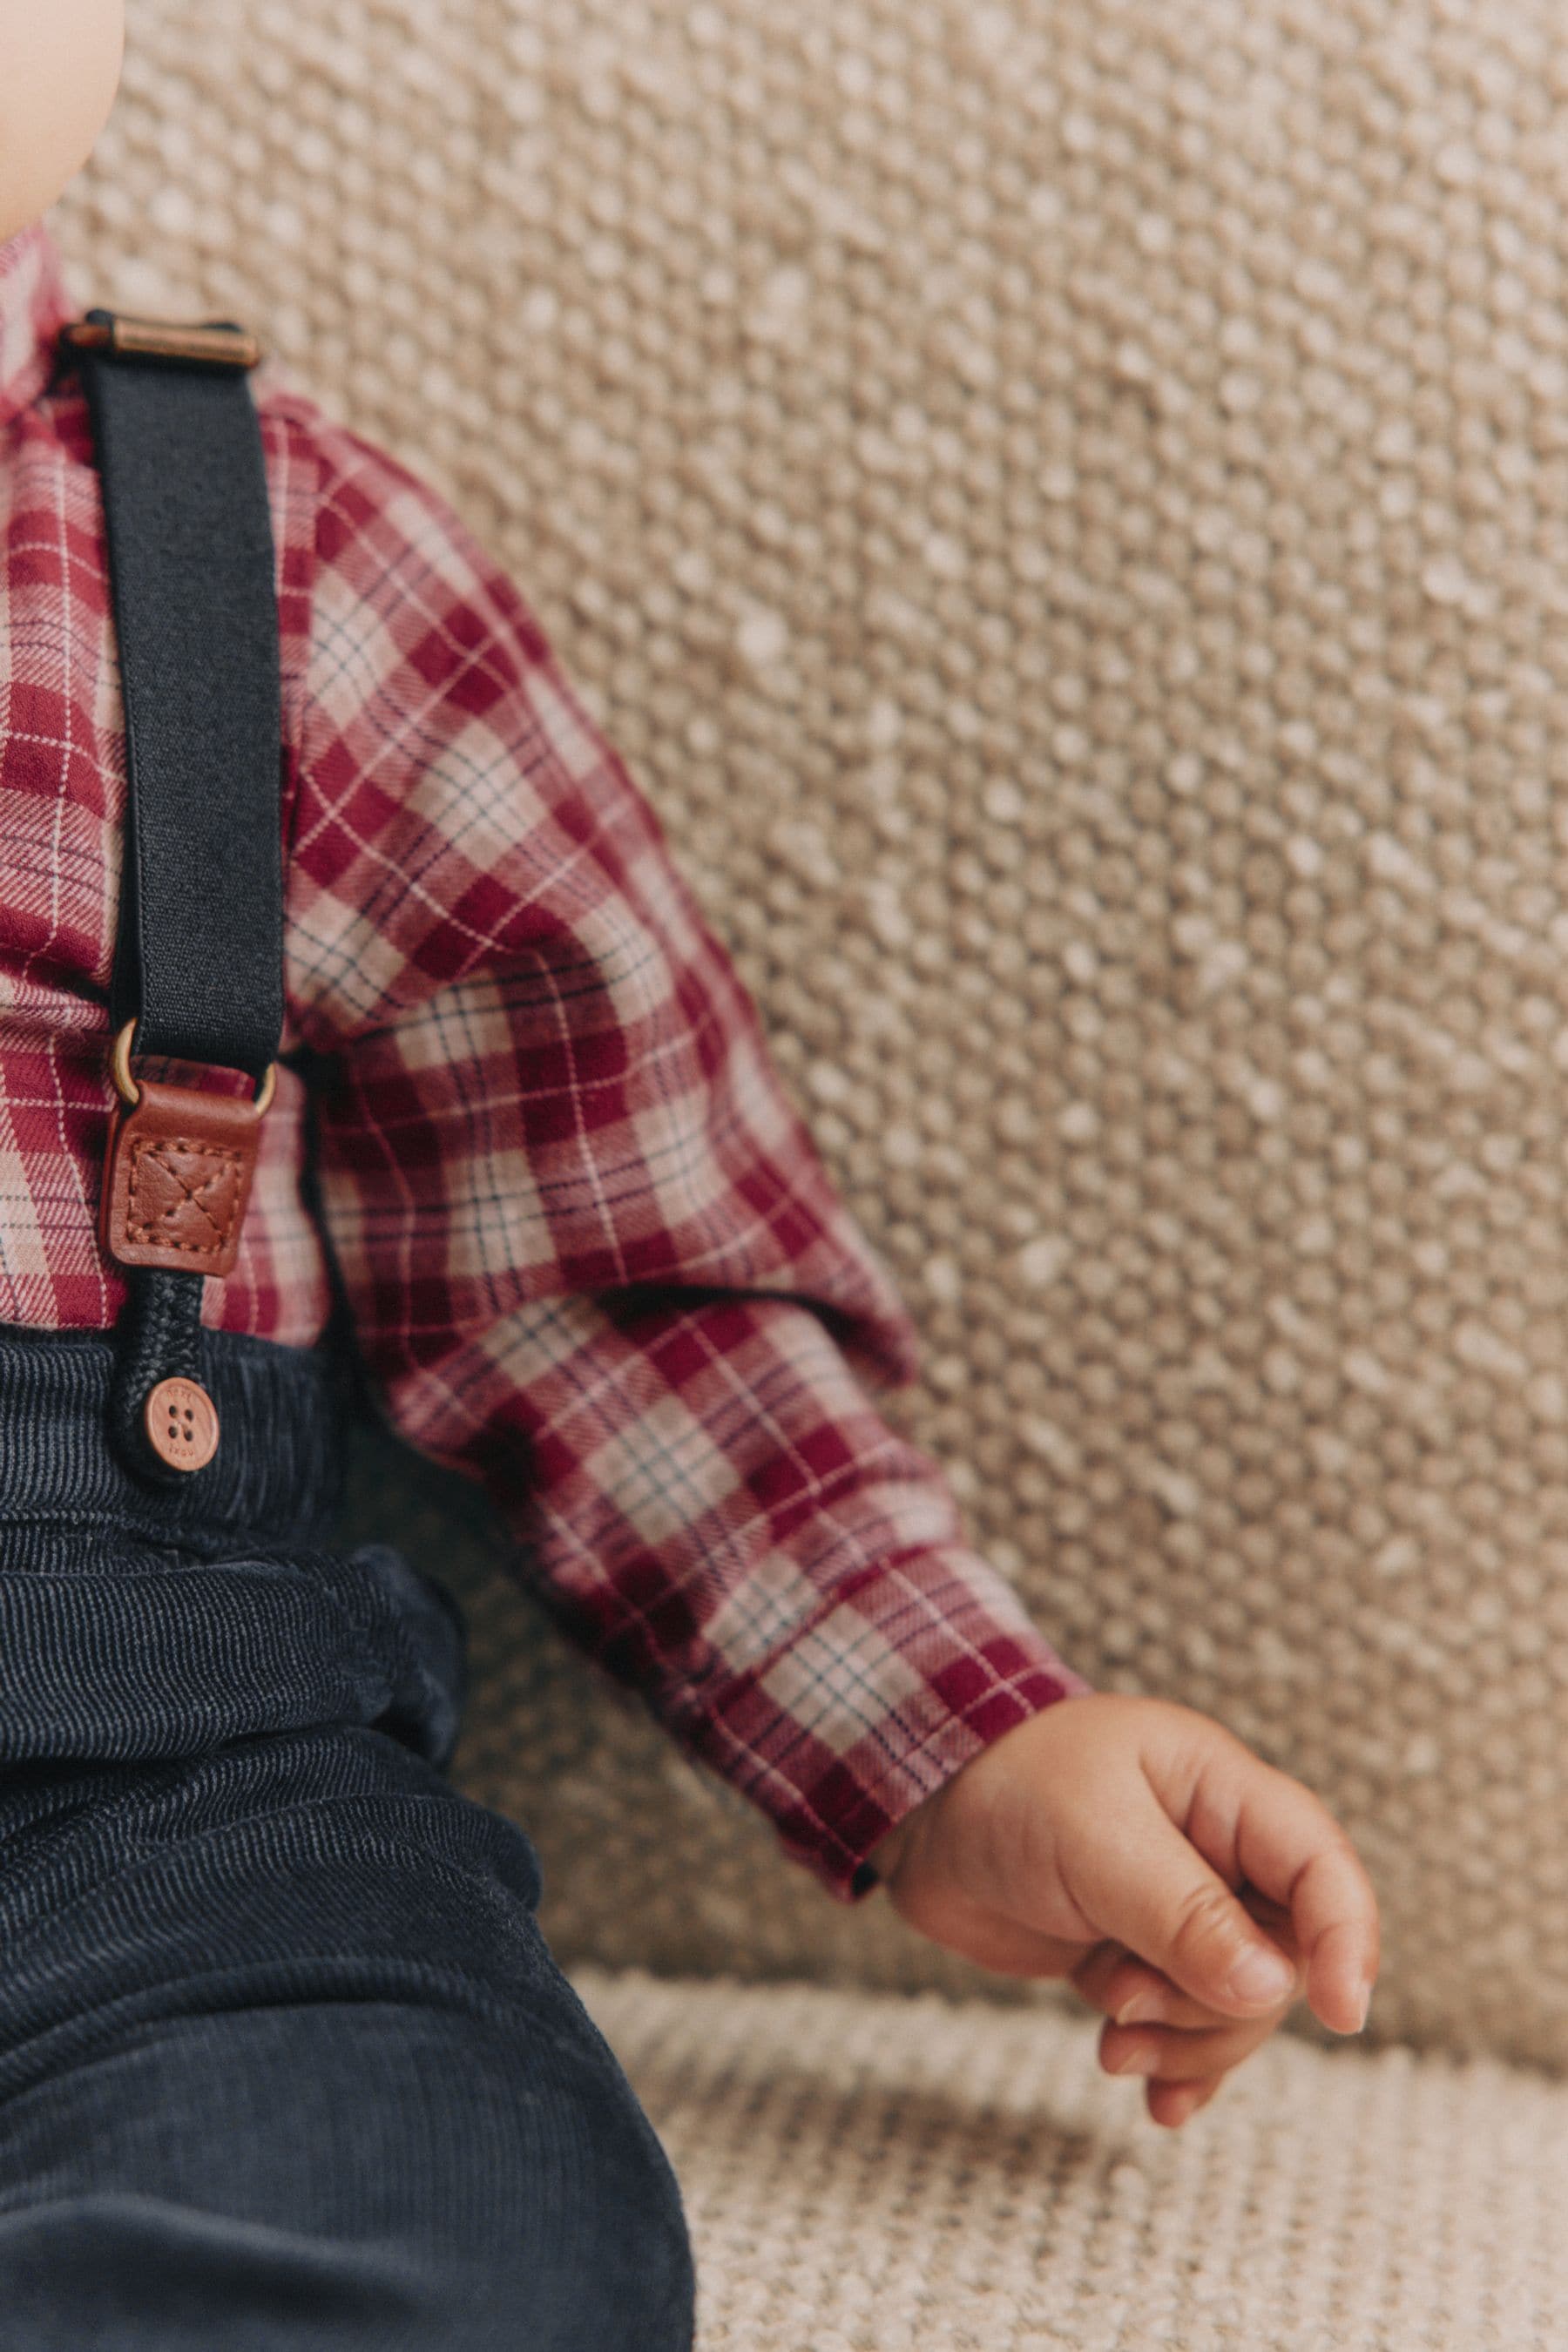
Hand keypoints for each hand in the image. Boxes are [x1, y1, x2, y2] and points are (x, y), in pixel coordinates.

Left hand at [868, 1691, 1378, 2128]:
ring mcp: (1179, 1909)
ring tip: (1111, 2034)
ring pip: (1236, 2004)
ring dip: (1183, 2037)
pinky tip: (1155, 2099)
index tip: (1340, 2015)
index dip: (1347, 1939)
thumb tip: (1271, 1987)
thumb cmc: (1006, 1787)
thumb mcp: (1094, 1837)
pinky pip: (1189, 2025)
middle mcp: (1216, 1852)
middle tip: (1126, 2000)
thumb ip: (1182, 1912)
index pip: (1321, 1866)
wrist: (920, 1811)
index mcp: (1222, 1792)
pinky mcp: (1138, 1954)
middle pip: (1284, 1957)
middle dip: (1216, 2003)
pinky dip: (1176, 2065)